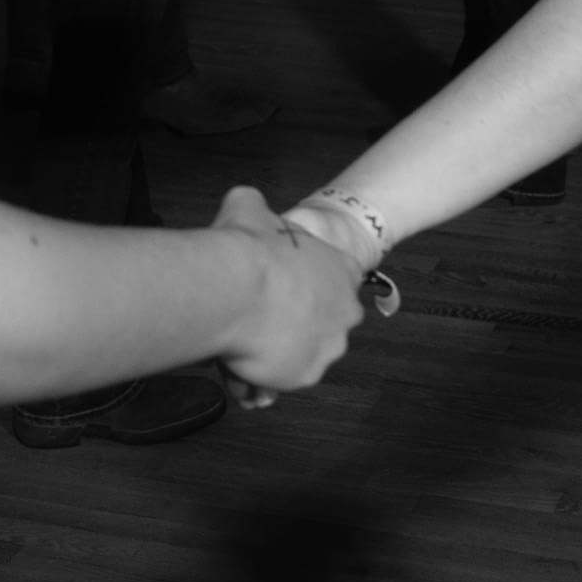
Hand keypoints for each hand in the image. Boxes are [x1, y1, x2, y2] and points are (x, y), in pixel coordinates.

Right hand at [212, 185, 364, 395]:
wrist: (236, 290)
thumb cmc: (246, 249)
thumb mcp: (249, 207)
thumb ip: (255, 208)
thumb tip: (246, 203)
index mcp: (342, 268)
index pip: (336, 278)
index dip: (303, 282)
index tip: (278, 285)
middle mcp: (345, 310)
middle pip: (318, 321)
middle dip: (291, 322)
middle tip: (255, 315)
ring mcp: (329, 347)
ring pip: (299, 352)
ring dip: (275, 349)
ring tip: (240, 340)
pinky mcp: (307, 376)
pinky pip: (283, 378)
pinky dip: (263, 373)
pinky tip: (238, 359)